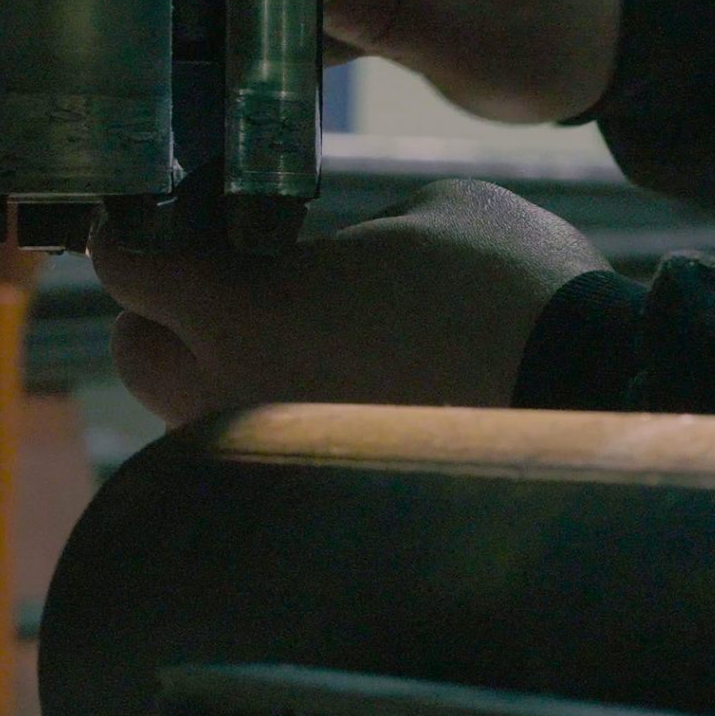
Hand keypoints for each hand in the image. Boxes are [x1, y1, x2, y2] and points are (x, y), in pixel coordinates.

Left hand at [90, 180, 610, 424]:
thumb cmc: (511, 292)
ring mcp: (273, 462)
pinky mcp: (319, 504)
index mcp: (238, 308)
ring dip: (221, 372)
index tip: (153, 214)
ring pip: (193, 414)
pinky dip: (282, 421)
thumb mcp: (431, 211)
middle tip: (223, 275)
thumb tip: (349, 253)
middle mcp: (229, 396)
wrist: (591, 398)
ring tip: (294, 338)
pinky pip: (264, 455)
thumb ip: (355, 226)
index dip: (132, 229)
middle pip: (135, 351)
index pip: (122, 265)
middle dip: (164, 312)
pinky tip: (343, 392)